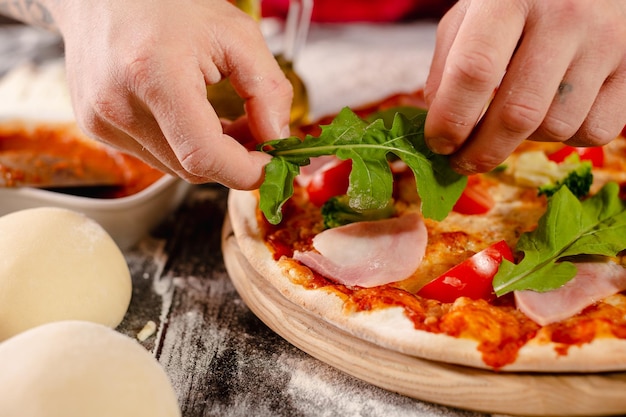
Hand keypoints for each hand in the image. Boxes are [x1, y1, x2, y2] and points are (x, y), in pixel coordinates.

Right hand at [53, 0, 292, 188]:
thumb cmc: (166, 2)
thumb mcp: (235, 34)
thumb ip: (267, 90)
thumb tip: (277, 138)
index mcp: (151, 74)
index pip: (203, 156)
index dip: (246, 172)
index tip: (272, 165)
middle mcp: (117, 105)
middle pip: (194, 168)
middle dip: (235, 160)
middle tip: (259, 134)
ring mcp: (102, 121)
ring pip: (177, 167)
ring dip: (212, 154)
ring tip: (228, 119)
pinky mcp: (99, 129)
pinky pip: (157, 155)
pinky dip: (187, 146)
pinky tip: (197, 119)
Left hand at [424, 0, 625, 173]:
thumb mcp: (474, 11)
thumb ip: (448, 62)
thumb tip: (439, 123)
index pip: (474, 70)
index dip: (450, 119)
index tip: (439, 143)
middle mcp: (565, 16)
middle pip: (518, 112)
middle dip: (481, 152)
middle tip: (461, 162)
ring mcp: (606, 41)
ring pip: (556, 128)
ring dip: (522, 141)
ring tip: (510, 120)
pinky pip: (594, 131)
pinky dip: (565, 137)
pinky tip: (551, 113)